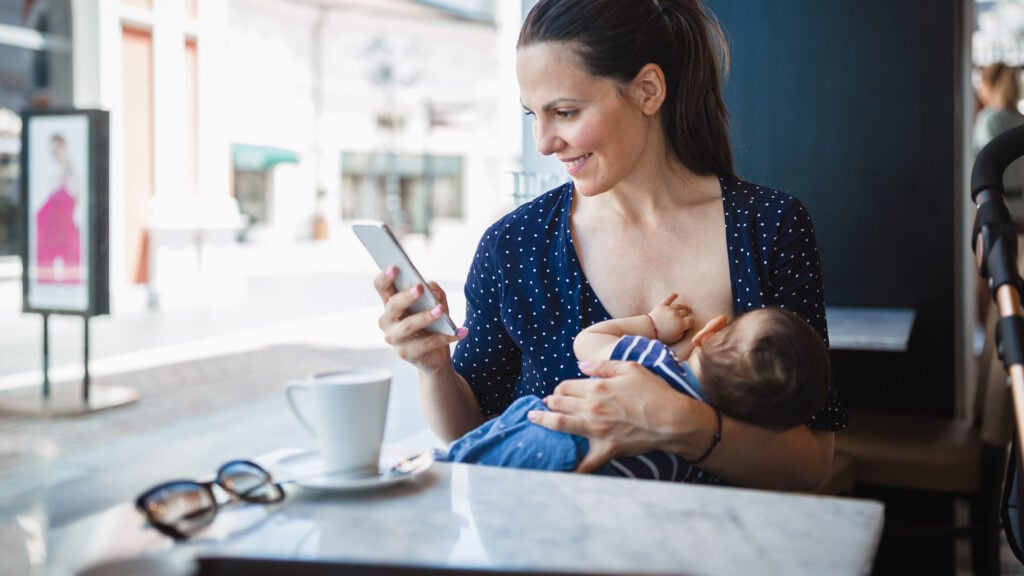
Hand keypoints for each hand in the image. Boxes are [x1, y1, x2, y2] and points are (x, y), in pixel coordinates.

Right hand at [374, 266, 466, 372]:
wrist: (435, 356)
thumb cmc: (433, 325)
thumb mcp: (436, 304)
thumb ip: (434, 293)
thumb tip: (432, 289)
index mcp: (391, 304)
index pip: (382, 287)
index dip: (386, 277)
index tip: (395, 267)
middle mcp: (388, 321)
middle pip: (393, 305)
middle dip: (406, 296)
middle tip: (420, 288)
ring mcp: (395, 339)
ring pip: (408, 325)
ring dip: (425, 316)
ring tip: (441, 309)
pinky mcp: (406, 354)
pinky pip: (426, 344)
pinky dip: (445, 337)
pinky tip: (460, 331)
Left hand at [527, 359, 709, 472]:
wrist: (673, 420)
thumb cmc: (655, 392)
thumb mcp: (631, 368)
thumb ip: (603, 366)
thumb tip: (580, 366)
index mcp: (596, 387)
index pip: (565, 387)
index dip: (559, 389)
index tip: (558, 393)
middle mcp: (591, 408)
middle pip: (558, 404)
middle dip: (548, 403)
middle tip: (544, 405)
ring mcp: (596, 430)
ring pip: (560, 426)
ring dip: (543, 422)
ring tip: (534, 420)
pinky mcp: (605, 449)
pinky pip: (585, 463)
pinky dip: (572, 467)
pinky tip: (561, 468)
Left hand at [648, 293, 694, 343]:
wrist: (648, 330)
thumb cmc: (662, 336)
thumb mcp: (676, 337)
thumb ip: (683, 330)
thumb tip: (687, 325)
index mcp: (681, 324)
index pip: (691, 320)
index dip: (691, 321)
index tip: (690, 322)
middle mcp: (676, 315)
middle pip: (685, 312)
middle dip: (686, 315)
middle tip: (686, 317)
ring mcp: (669, 309)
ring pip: (679, 306)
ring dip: (683, 308)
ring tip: (686, 309)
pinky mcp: (662, 305)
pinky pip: (669, 298)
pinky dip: (672, 296)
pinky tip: (676, 294)